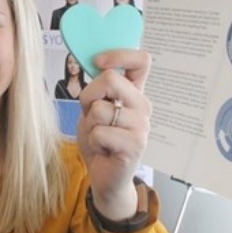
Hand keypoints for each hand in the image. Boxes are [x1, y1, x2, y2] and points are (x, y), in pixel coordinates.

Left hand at [76, 49, 151, 220]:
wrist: (105, 177)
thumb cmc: (99, 141)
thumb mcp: (93, 110)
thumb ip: (98, 90)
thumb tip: (95, 65)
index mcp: (135, 94)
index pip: (141, 61)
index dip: (118, 55)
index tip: (99, 63)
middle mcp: (142, 107)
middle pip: (110, 79)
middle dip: (89, 96)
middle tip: (91, 117)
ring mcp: (141, 126)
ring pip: (100, 109)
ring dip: (89, 125)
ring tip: (98, 137)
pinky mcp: (134, 146)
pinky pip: (100, 132)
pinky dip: (93, 141)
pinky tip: (103, 150)